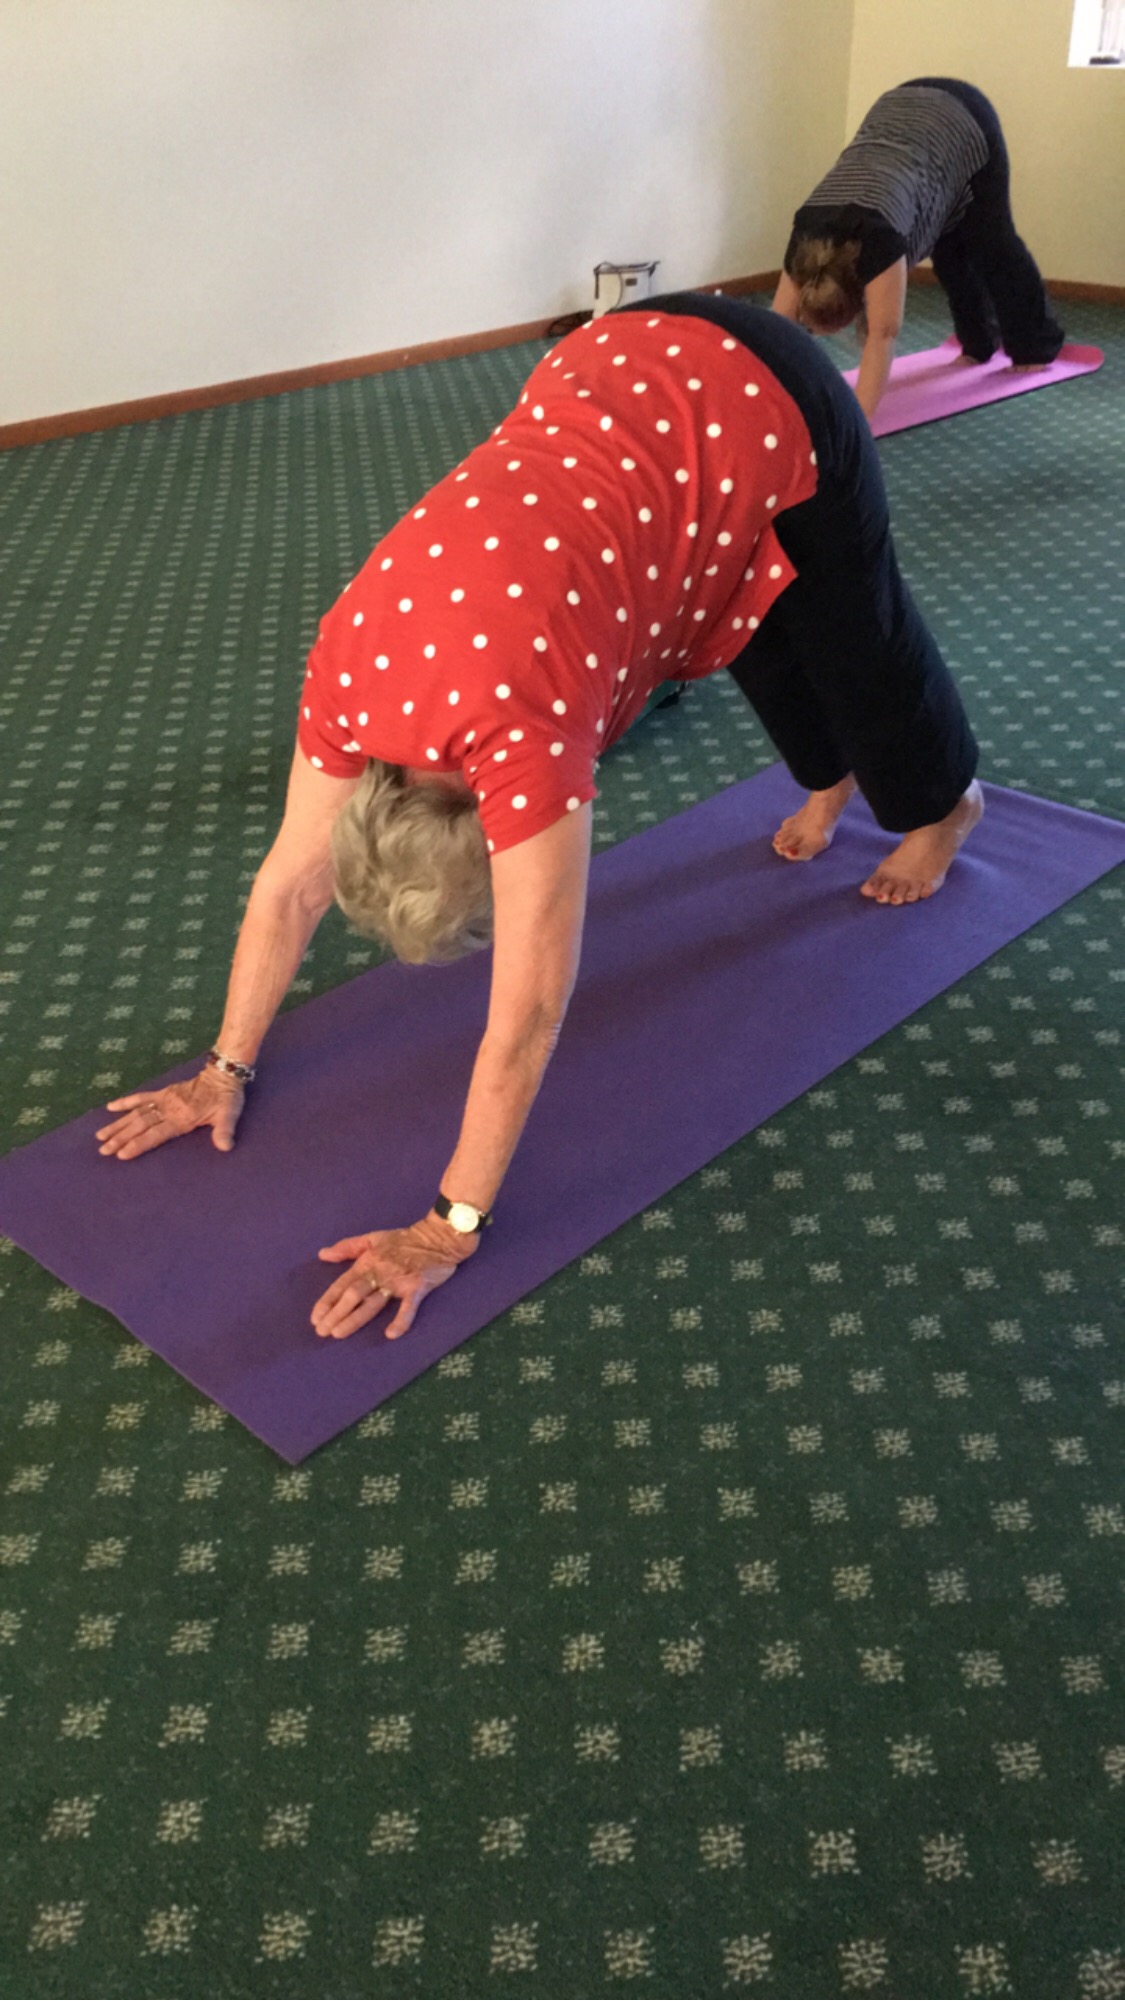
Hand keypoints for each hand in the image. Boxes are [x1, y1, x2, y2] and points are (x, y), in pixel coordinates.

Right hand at [95, 1067, 243, 1159]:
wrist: (223, 1074)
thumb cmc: (227, 1099)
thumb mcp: (229, 1115)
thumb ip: (224, 1132)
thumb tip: (225, 1147)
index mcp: (182, 1118)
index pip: (155, 1134)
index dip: (138, 1144)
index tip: (121, 1154)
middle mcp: (168, 1110)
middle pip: (140, 1126)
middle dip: (120, 1139)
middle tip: (103, 1150)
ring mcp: (164, 1100)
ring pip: (136, 1114)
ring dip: (118, 1125)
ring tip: (100, 1136)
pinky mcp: (163, 1092)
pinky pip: (141, 1097)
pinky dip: (126, 1102)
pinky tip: (110, 1107)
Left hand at [312, 1214, 477, 1341]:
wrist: (438, 1237)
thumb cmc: (404, 1240)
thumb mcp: (372, 1238)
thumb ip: (347, 1247)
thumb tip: (322, 1254)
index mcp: (367, 1262)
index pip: (342, 1284)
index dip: (327, 1301)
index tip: (315, 1318)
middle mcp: (379, 1272)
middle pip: (353, 1295)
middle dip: (336, 1314)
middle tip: (322, 1332)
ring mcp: (398, 1281)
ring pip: (372, 1302)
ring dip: (354, 1319)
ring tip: (339, 1334)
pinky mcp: (417, 1287)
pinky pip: (408, 1306)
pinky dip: (401, 1320)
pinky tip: (391, 1334)